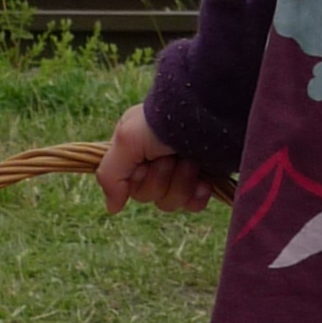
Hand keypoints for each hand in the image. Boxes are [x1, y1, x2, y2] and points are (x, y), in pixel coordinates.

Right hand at [97, 102, 216, 216]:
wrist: (211, 115)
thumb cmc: (165, 123)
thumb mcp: (127, 140)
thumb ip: (110, 175)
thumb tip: (112, 208)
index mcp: (136, 151)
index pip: (130, 187)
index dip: (139, 178)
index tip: (145, 161)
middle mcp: (157, 162)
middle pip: (150, 196)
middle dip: (162, 178)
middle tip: (171, 156)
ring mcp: (183, 171)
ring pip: (171, 202)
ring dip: (181, 182)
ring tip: (191, 161)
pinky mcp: (205, 179)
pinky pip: (194, 206)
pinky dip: (198, 195)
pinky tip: (204, 180)